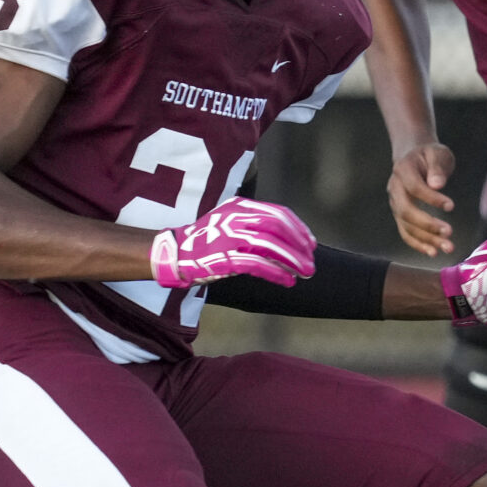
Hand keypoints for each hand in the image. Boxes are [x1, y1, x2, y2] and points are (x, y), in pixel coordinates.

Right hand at [149, 198, 315, 288]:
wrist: (175, 253)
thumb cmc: (208, 240)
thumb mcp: (231, 222)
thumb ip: (256, 225)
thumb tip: (292, 240)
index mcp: (240, 207)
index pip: (278, 213)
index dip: (298, 229)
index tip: (310, 244)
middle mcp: (235, 218)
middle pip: (277, 228)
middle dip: (299, 245)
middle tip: (311, 261)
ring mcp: (228, 237)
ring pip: (270, 246)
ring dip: (292, 260)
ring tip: (305, 272)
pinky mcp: (223, 257)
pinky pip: (257, 264)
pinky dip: (276, 273)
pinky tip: (287, 280)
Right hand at [387, 141, 457, 255]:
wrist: (414, 156)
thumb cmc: (429, 154)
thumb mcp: (437, 153)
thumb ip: (437, 167)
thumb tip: (437, 184)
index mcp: (403, 170)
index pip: (414, 187)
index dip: (431, 198)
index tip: (451, 206)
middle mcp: (395, 188)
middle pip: (405, 211)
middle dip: (427, 224)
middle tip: (449, 232)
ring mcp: (395, 203)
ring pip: (406, 225)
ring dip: (427, 239)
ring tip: (448, 247)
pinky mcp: (400, 215)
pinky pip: (406, 233)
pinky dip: (418, 244)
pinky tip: (434, 252)